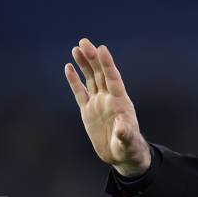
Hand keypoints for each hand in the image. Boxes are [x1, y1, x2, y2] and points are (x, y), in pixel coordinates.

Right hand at [64, 38, 150, 176]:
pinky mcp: (88, 110)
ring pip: (90, 78)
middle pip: (100, 73)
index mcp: (120, 101)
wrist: (121, 154)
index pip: (113, 77)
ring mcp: (98, 102)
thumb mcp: (128, 141)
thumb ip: (125, 133)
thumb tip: (121, 127)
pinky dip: (74, 80)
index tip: (101, 49)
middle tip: (84, 42)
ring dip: (84, 64)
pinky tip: (69, 67)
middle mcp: (108, 98)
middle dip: (93, 58)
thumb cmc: (128, 147)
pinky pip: (79, 91)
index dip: (107, 64)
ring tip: (77, 48)